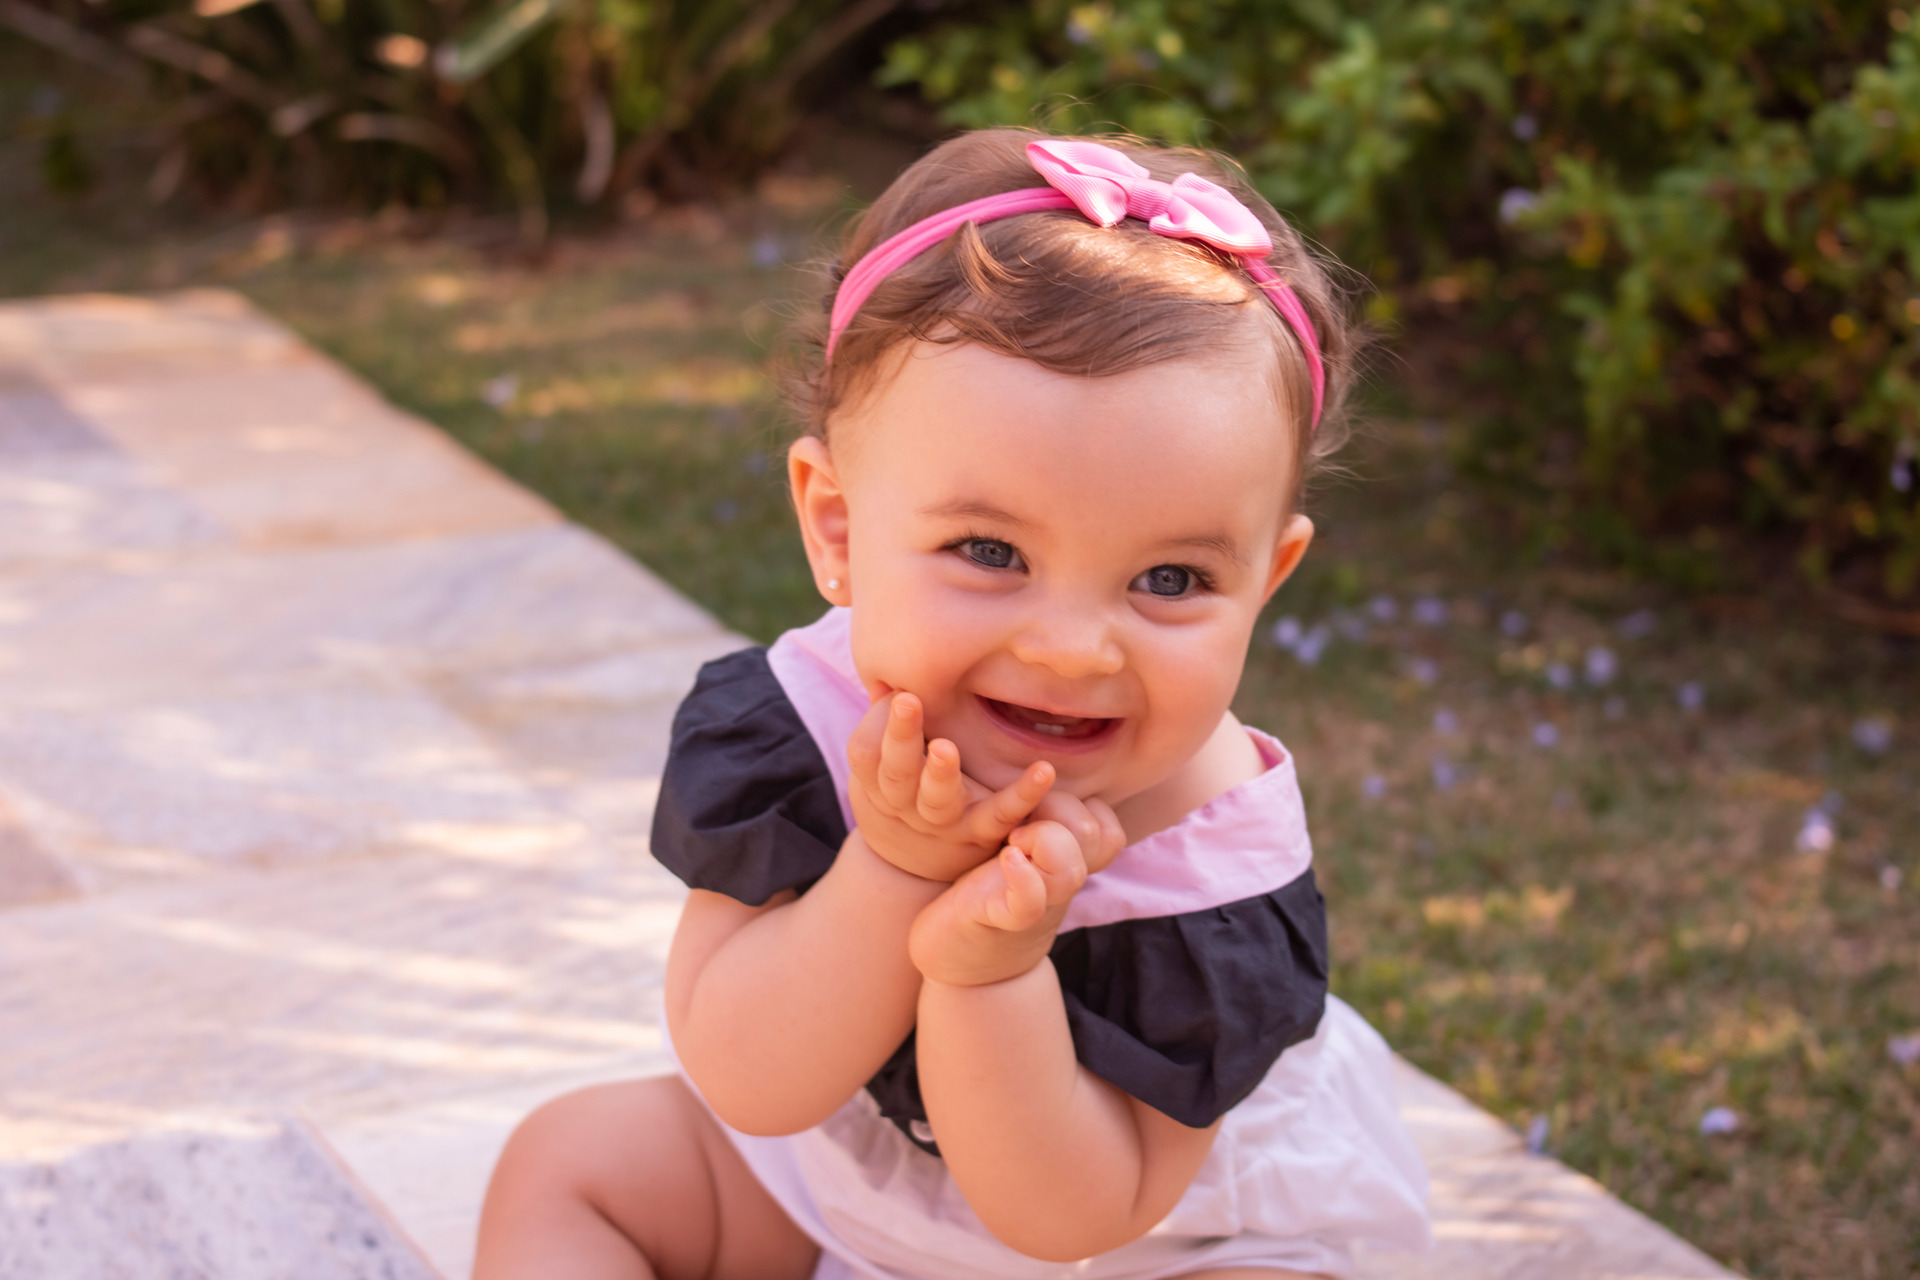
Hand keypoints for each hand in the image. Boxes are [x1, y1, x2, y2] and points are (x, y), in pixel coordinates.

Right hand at [848, 691, 1055, 882]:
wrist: (914, 863)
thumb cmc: (900, 790)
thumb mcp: (881, 763)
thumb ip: (884, 721)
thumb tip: (890, 681)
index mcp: (878, 781)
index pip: (866, 753)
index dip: (878, 723)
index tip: (898, 693)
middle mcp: (906, 803)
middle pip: (897, 773)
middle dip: (901, 737)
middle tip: (906, 701)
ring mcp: (944, 821)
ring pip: (938, 800)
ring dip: (940, 774)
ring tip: (945, 748)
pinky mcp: (982, 831)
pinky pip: (1002, 814)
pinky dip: (1024, 794)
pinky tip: (1043, 770)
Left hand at [908, 794, 1124, 986]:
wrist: (960, 967)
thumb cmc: (986, 896)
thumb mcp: (1019, 854)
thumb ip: (1038, 822)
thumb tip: (1040, 770)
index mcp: (1062, 860)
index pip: (1105, 826)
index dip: (1083, 806)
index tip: (1042, 808)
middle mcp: (1056, 882)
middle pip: (1096, 835)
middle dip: (1062, 809)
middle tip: (1021, 819)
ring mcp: (1034, 903)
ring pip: (1070, 868)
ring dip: (1046, 841)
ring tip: (1012, 841)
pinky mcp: (999, 920)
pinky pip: (1029, 901)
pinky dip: (1024, 878)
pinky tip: (1007, 859)